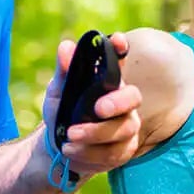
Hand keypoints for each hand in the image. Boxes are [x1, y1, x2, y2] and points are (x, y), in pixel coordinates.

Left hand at [41, 32, 143, 178]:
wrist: (61, 147)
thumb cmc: (63, 112)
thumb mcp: (59, 92)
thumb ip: (65, 71)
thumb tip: (66, 46)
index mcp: (108, 81)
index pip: (119, 61)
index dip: (121, 50)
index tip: (118, 40)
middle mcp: (123, 101)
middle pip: (133, 97)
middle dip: (118, 102)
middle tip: (98, 108)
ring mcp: (127, 126)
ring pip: (123, 129)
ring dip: (95, 133)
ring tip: (70, 135)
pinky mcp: (124, 150)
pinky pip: (114, 152)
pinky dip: (90, 152)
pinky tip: (70, 149)